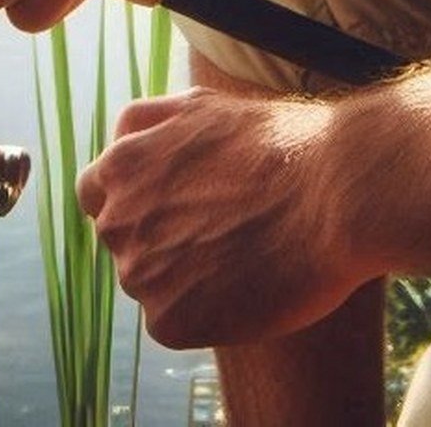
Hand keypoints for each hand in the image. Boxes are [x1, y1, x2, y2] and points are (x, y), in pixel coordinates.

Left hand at [76, 87, 375, 348]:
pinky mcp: (168, 320)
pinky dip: (206, 315)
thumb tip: (122, 137)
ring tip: (245, 256)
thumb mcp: (201, 107)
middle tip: (220, 234)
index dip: (133, 201)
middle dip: (158, 238)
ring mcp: (138, 272)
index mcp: (119, 167)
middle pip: (122, 241)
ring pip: (150, 284)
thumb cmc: (281, 145)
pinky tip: (249, 287)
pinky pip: (175, 323)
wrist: (336, 193)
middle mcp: (116, 220)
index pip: (95, 194)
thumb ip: (150, 125)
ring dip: (184, 277)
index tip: (171, 206)